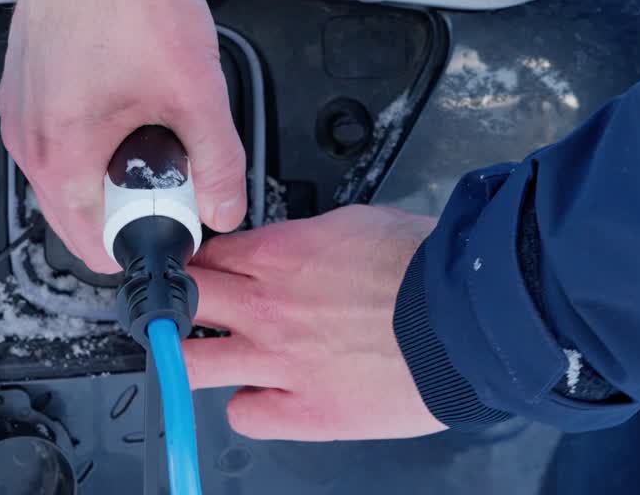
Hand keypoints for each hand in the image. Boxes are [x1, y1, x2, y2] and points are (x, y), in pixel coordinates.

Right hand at [0, 0, 245, 272]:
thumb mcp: (194, 90)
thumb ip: (218, 161)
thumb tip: (225, 206)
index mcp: (60, 154)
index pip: (93, 246)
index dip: (144, 242)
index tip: (175, 222)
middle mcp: (27, 140)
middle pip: (78, 215)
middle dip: (129, 209)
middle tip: (173, 177)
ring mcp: (19, 112)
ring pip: (67, 178)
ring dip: (112, 174)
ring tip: (155, 136)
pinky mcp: (25, 87)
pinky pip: (57, 141)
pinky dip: (93, 143)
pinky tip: (128, 108)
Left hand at [183, 205, 446, 440]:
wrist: (466, 320)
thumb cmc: (424, 268)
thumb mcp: (356, 223)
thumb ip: (309, 240)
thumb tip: (299, 247)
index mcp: (278, 255)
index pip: (205, 255)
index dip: (197, 262)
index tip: (199, 270)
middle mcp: (266, 308)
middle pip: (180, 301)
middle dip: (173, 303)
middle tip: (179, 311)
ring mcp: (278, 363)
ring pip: (189, 364)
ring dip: (185, 359)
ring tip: (196, 359)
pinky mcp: (304, 411)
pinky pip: (245, 416)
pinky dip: (249, 408)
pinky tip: (264, 397)